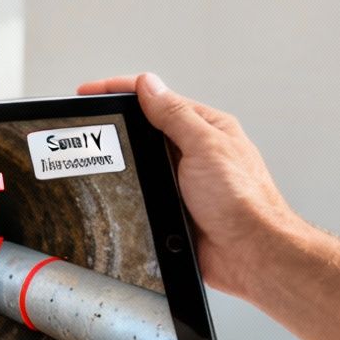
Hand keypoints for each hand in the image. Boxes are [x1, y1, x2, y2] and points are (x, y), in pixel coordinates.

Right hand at [78, 72, 299, 297]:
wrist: (250, 253)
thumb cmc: (244, 201)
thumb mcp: (205, 146)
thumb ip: (175, 116)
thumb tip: (149, 86)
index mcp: (205, 128)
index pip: (157, 100)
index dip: (121, 91)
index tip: (91, 91)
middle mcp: (194, 152)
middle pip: (146, 128)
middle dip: (118, 123)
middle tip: (88, 120)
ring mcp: (183, 180)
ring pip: (143, 162)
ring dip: (125, 160)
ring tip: (99, 152)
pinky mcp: (174, 207)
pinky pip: (144, 192)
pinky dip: (131, 189)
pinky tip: (121, 188)